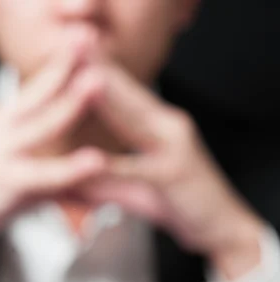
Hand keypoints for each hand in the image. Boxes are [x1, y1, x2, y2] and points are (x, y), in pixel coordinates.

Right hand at [0, 43, 105, 281]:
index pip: (34, 89)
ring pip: (40, 126)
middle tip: (88, 40)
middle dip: (64, 66)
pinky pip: (43, 176)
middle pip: (36, 94)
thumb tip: (84, 170)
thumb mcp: (11, 172)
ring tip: (96, 84)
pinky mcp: (3, 185)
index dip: (58, 65)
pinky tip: (94, 161)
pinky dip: (70, 169)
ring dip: (70, 103)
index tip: (81, 44)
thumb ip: (47, 168)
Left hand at [75, 62, 265, 279]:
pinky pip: (138, 171)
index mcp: (161, 125)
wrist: (223, 228)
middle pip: (129, 95)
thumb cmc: (182, 206)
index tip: (74, 49)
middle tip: (75, 41)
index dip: (101, 69)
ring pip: (135, 121)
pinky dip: (115, 166)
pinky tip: (92, 159)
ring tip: (83, 77)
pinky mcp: (175, 177)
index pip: (126, 93)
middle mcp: (170, 128)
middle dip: (100, 68)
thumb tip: (71, 183)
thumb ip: (108, 182)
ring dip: (109, 98)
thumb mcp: (140, 191)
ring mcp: (175, 150)